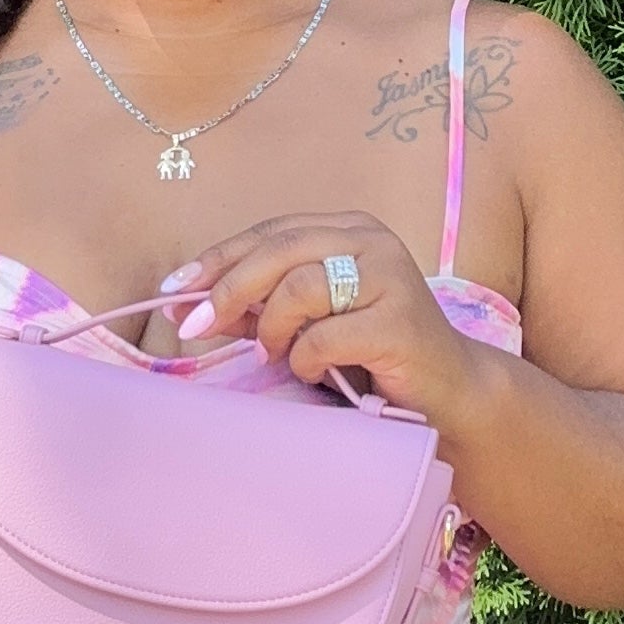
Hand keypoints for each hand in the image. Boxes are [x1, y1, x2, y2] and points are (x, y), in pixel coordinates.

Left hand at [162, 211, 489, 428]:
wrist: (449, 393)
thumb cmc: (373, 356)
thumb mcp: (309, 322)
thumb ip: (258, 307)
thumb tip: (185, 305)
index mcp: (349, 230)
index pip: (270, 232)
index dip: (218, 259)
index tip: (174, 289)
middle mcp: (372, 241)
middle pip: (278, 251)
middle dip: (227, 290)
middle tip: (195, 327)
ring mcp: (391, 277)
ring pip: (298, 287)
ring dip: (272, 327)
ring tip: (273, 353)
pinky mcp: (399, 322)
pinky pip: (325, 335)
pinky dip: (305, 358)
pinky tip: (312, 370)